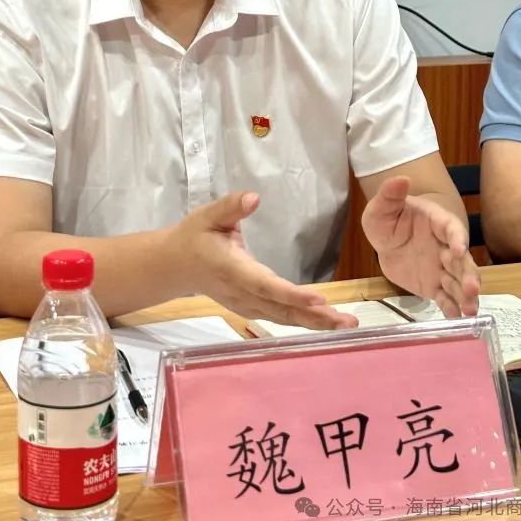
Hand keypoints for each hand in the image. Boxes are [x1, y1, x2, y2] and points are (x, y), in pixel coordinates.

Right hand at [167, 192, 358, 329]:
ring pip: (282, 318)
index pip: (265, 285)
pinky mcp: (250, 309)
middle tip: (345, 321)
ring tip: (345, 323)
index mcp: (232, 269)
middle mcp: (241, 293)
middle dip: (314, 316)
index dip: (292, 295)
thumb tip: (254, 198)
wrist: (174, 266)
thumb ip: (231, 206)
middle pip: (281, 309)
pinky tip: (325, 322)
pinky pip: (279, 318)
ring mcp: (245, 305)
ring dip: (314, 323)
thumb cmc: (194, 236)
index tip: (319, 300)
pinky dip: (302, 321)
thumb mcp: (208, 215)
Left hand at [362, 176, 479, 316]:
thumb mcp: (382, 206)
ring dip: (466, 296)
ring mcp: (441, 268)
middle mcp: (444, 247)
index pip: (451, 228)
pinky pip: (445, 298)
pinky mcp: (433, 285)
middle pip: (461, 261)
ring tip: (471, 311)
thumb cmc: (389, 218)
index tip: (458, 249)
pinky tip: (457, 320)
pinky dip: (451, 308)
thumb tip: (400, 178)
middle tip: (472, 289)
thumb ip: (391, 194)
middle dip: (468, 275)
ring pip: (457, 282)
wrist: (387, 239)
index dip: (457, 237)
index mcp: (436, 223)